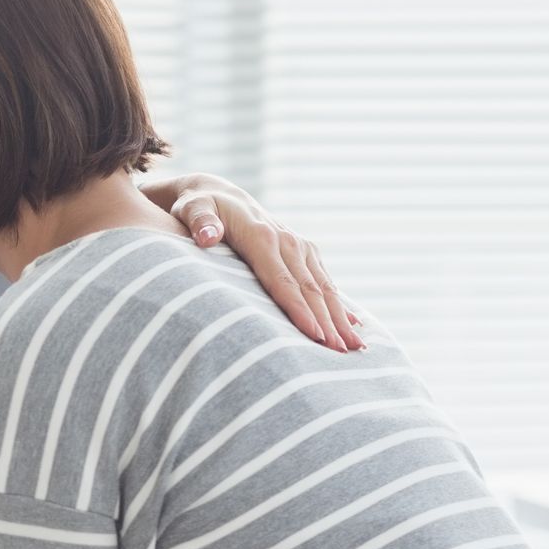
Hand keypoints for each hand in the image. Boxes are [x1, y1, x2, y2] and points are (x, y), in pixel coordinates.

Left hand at [143, 173, 362, 352]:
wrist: (219, 193)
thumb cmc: (201, 206)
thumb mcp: (193, 208)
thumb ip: (199, 221)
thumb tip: (207, 235)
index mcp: (262, 237)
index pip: (282, 281)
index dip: (299, 310)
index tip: (314, 336)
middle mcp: (287, 241)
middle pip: (310, 289)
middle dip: (327, 323)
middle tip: (340, 354)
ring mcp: (299, 246)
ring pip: (323, 287)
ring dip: (340, 318)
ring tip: (355, 347)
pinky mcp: (304, 252)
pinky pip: (324, 281)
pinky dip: (339, 304)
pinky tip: (353, 326)